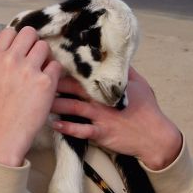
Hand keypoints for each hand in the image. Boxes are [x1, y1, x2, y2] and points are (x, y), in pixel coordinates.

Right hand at [0, 26, 61, 166]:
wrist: (2, 134)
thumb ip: (0, 61)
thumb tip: (14, 49)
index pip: (10, 31)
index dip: (18, 40)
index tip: (21, 50)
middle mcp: (11, 59)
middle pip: (30, 33)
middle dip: (33, 44)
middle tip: (34, 59)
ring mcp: (29, 70)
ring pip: (44, 46)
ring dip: (45, 57)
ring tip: (41, 72)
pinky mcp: (46, 82)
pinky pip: (56, 66)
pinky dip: (54, 74)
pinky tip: (47, 84)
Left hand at [50, 67, 181, 169]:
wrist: (156, 137)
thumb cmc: (147, 109)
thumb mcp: (139, 84)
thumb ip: (124, 70)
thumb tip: (115, 55)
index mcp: (107, 86)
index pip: (84, 74)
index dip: (66, 68)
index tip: (50, 62)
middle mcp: (101, 100)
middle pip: (73, 88)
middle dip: (54, 83)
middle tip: (36, 78)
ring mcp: (100, 117)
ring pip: (73, 107)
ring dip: (55, 104)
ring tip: (39, 100)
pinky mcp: (101, 133)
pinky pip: (80, 130)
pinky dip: (67, 127)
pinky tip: (54, 124)